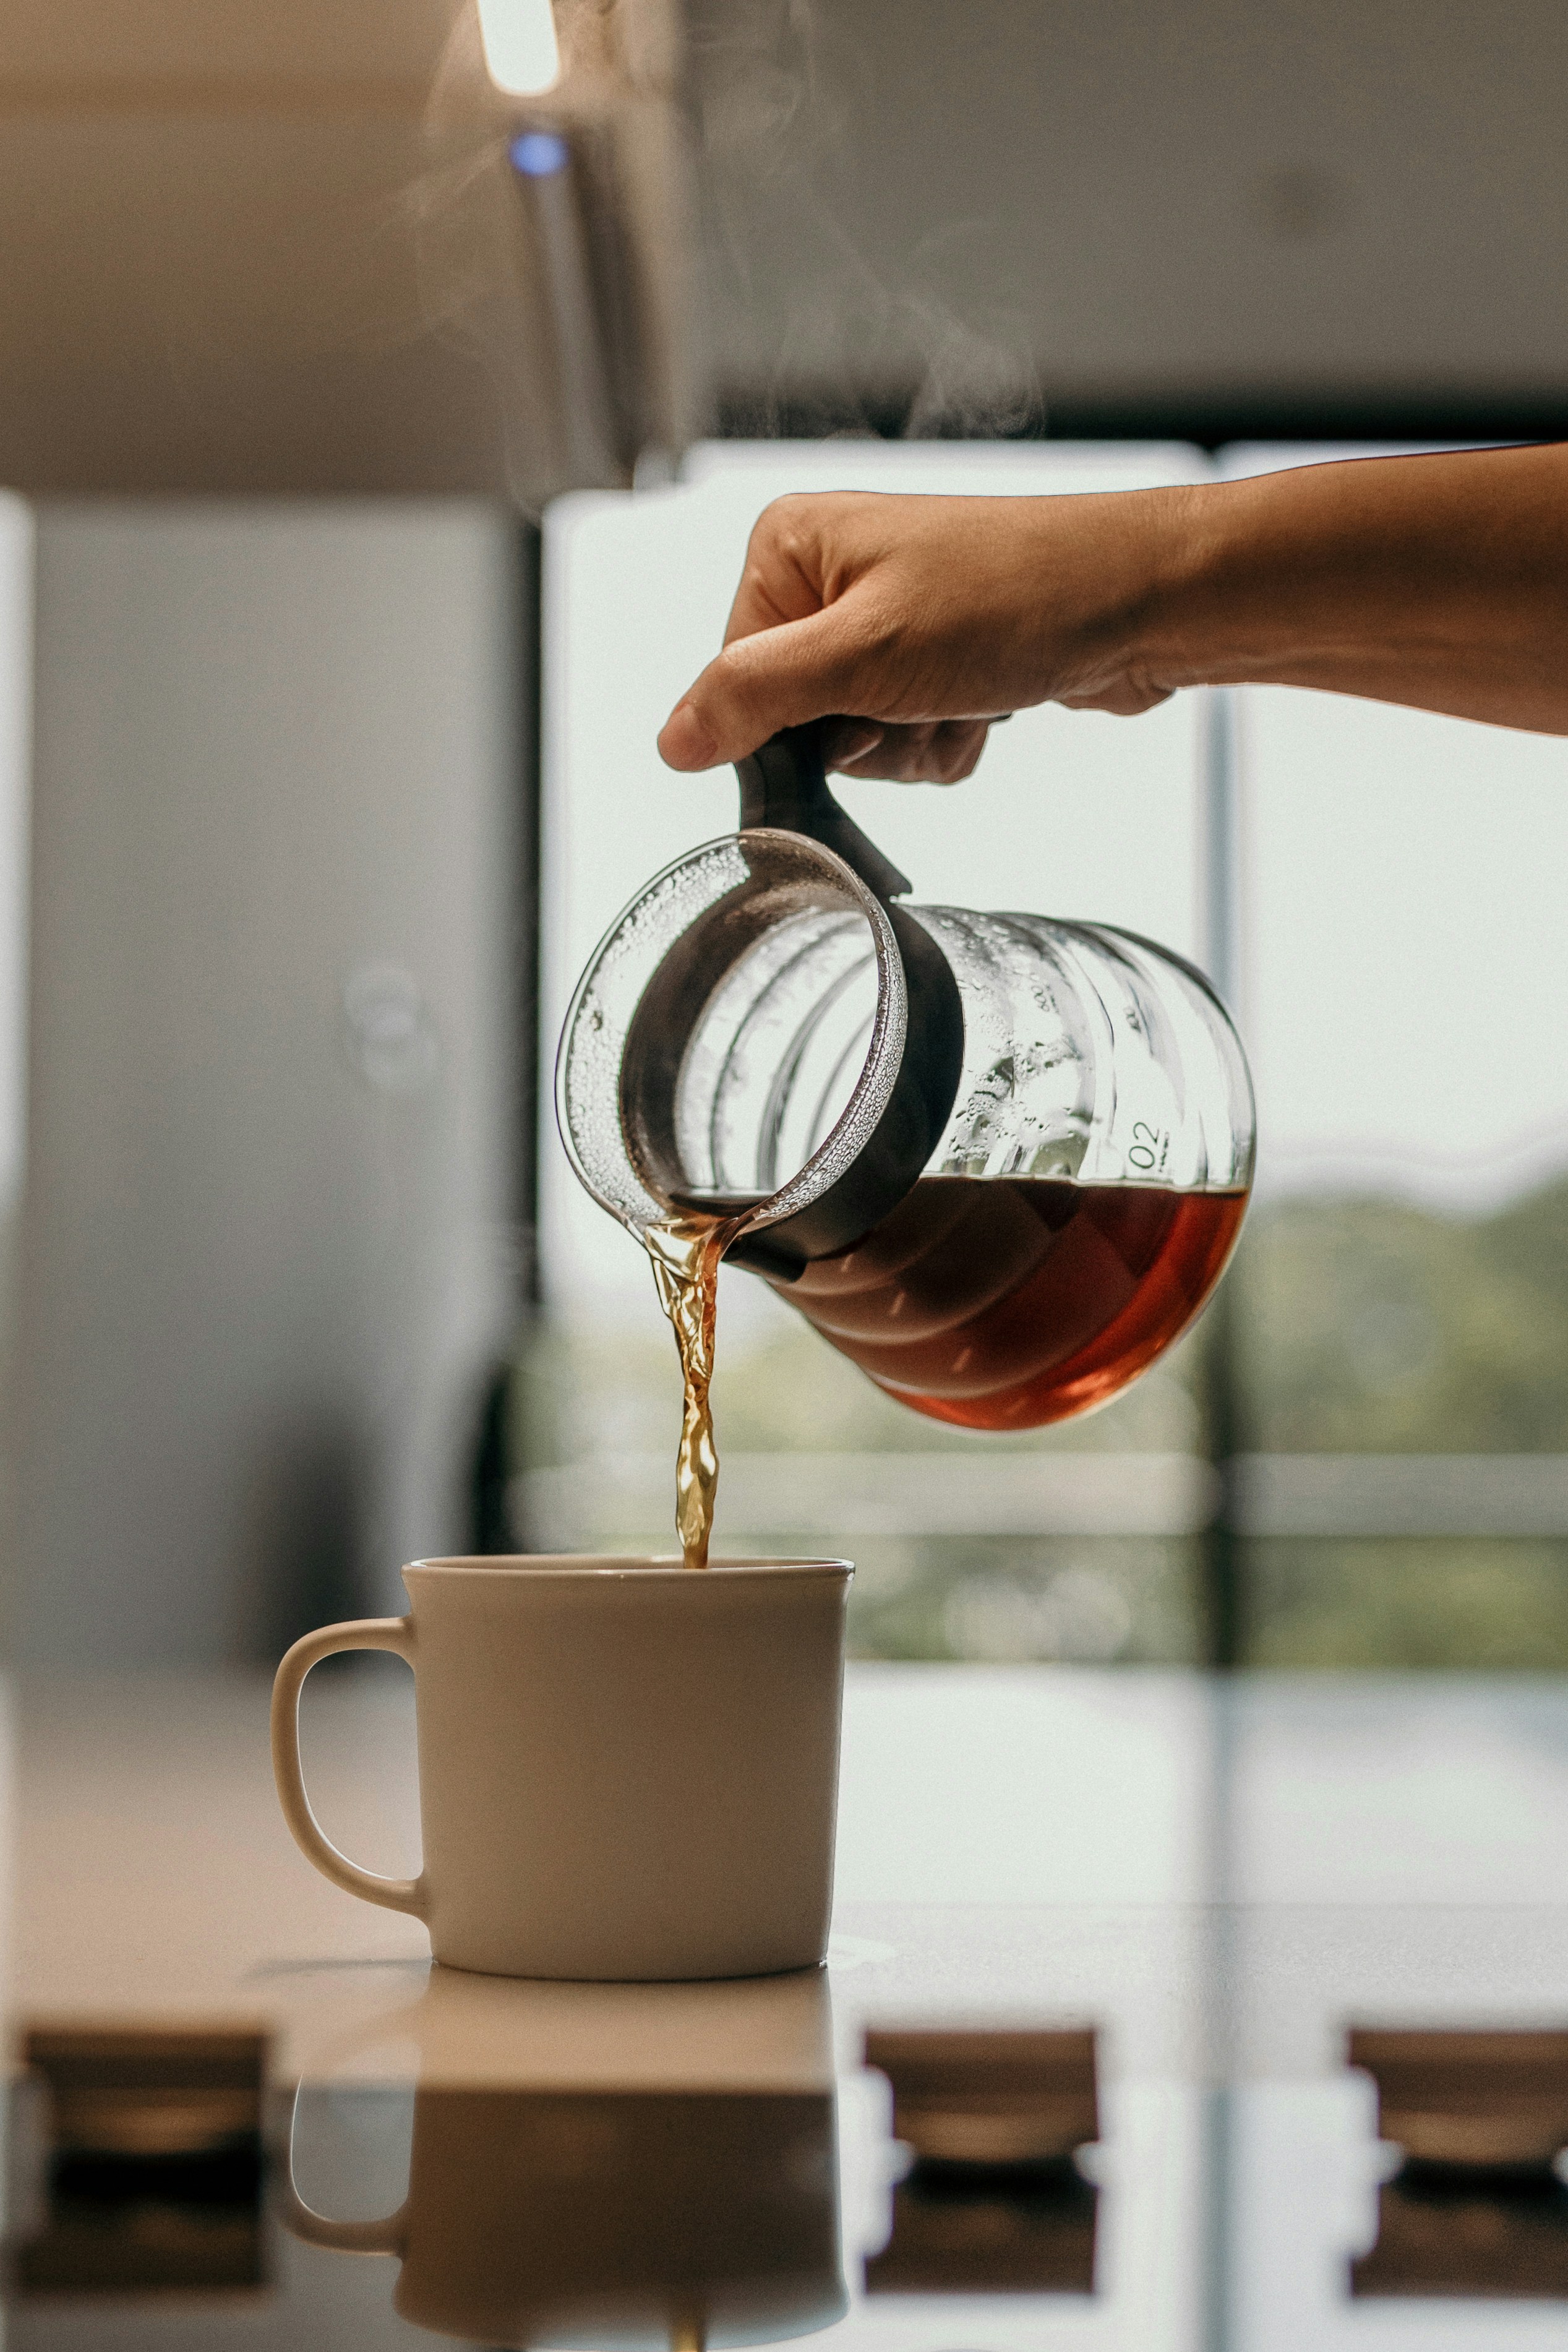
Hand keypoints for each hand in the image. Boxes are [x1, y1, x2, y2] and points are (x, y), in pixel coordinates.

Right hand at [657, 486, 1187, 779]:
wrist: (1144, 602)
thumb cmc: (1014, 600)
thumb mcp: (861, 657)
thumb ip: (754, 698)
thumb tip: (672, 740)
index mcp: (790, 547)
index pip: (735, 678)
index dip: (794, 721)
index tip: (855, 709)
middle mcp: (832, 573)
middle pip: (796, 717)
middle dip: (864, 737)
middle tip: (922, 699)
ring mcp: (888, 616)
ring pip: (857, 739)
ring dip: (912, 743)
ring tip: (965, 695)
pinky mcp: (938, 656)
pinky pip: (908, 737)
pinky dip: (947, 739)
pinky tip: (987, 706)